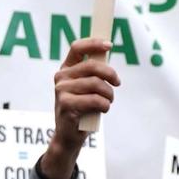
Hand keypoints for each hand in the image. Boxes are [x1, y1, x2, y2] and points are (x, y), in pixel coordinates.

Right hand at [40, 38, 118, 178]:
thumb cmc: (83, 109)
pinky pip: (94, 100)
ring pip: (96, 84)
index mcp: (66, 69)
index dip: (94, 43)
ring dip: (109, 94)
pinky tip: (103, 109)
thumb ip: (94, 72)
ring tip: (108, 102)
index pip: (77, 47)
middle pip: (92, 66)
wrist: (69, 135)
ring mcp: (61, 90)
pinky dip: (104, 105)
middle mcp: (61, 77)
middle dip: (110, 74)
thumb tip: (106, 52)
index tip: (110, 45)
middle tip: (117, 83)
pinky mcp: (66, 104)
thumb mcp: (88, 88)